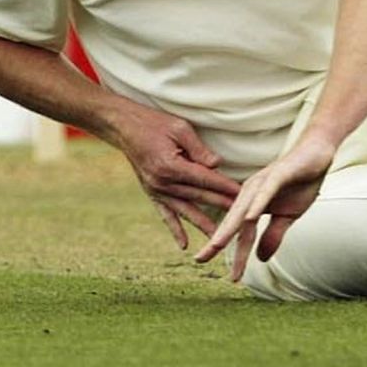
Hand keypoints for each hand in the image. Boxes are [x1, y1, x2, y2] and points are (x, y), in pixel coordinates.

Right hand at [107, 102, 242, 251]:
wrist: (123, 127)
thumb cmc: (154, 122)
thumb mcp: (179, 128)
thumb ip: (198, 149)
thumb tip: (217, 165)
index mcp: (171, 165)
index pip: (205, 179)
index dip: (225, 186)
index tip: (243, 194)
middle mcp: (162, 182)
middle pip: (198, 196)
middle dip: (222, 205)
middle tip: (243, 216)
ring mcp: (155, 190)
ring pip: (185, 210)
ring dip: (203, 223)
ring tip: (220, 237)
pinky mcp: (151, 192)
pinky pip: (165, 214)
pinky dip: (175, 229)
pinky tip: (184, 245)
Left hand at [194, 137, 334, 281]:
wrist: (317, 154)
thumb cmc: (300, 183)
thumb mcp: (287, 217)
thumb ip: (272, 236)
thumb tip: (260, 259)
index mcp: (252, 203)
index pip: (237, 231)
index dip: (223, 247)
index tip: (203, 262)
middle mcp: (251, 192)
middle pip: (232, 221)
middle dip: (217, 240)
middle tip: (200, 259)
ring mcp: (263, 183)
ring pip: (244, 208)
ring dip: (231, 227)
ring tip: (217, 245)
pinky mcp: (278, 175)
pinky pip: (265, 192)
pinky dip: (257, 205)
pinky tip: (249, 218)